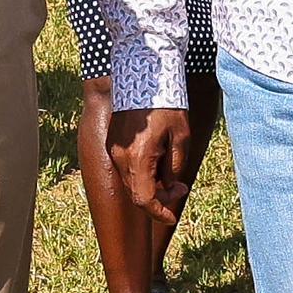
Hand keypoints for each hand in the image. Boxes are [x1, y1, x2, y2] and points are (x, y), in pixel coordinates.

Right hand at [109, 106, 190, 220]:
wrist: (143, 75)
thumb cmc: (166, 104)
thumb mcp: (180, 138)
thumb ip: (175, 167)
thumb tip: (170, 187)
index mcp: (138, 158)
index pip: (145, 200)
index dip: (159, 213)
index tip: (172, 217)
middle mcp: (120, 157)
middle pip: (137, 193)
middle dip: (160, 198)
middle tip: (181, 188)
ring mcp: (113, 149)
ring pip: (131, 181)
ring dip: (151, 185)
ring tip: (171, 173)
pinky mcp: (112, 142)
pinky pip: (126, 167)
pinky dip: (142, 173)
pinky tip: (157, 161)